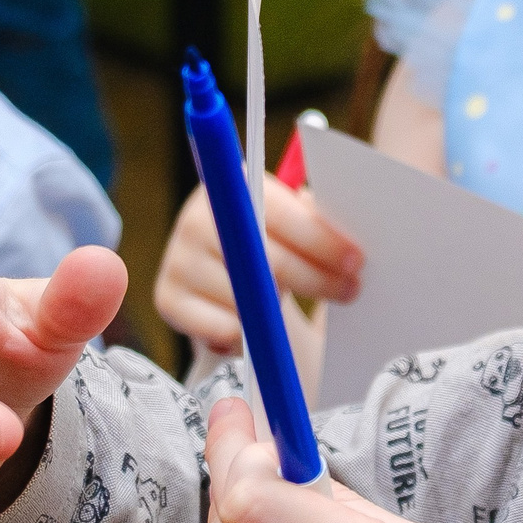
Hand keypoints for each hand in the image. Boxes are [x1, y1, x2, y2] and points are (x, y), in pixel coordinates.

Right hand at [153, 178, 362, 353]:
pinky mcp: (167, 298)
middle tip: (350, 291)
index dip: (319, 238)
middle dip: (315, 277)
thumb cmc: (276, 246)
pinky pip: (220, 329)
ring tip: (295, 308)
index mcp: (231, 186)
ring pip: (244, 298)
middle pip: (264, 257)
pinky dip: (247, 336)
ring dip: (278, 310)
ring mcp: (178, 259)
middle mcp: (197, 218)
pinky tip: (256, 329)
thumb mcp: (298, 227)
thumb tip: (346, 229)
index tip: (355, 260)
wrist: (227, 282)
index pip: (277, 212)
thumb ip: (316, 219)